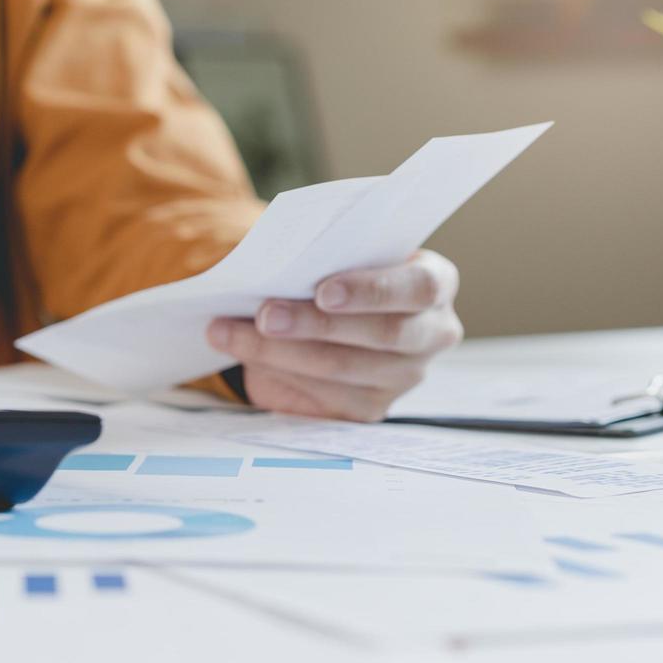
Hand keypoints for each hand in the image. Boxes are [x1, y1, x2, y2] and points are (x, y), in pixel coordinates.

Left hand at [205, 250, 463, 421]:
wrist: (323, 315)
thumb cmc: (333, 271)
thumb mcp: (334, 255)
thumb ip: (321, 255)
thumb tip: (272, 265)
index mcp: (434, 283)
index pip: (420, 288)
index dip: (372, 291)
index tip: (323, 291)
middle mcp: (431, 333)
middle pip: (382, 334)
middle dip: (315, 324)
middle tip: (265, 314)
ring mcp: (403, 376)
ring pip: (341, 368)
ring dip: (277, 350)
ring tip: (228, 331)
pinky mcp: (369, 407)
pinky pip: (322, 395)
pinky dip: (275, 370)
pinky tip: (240, 350)